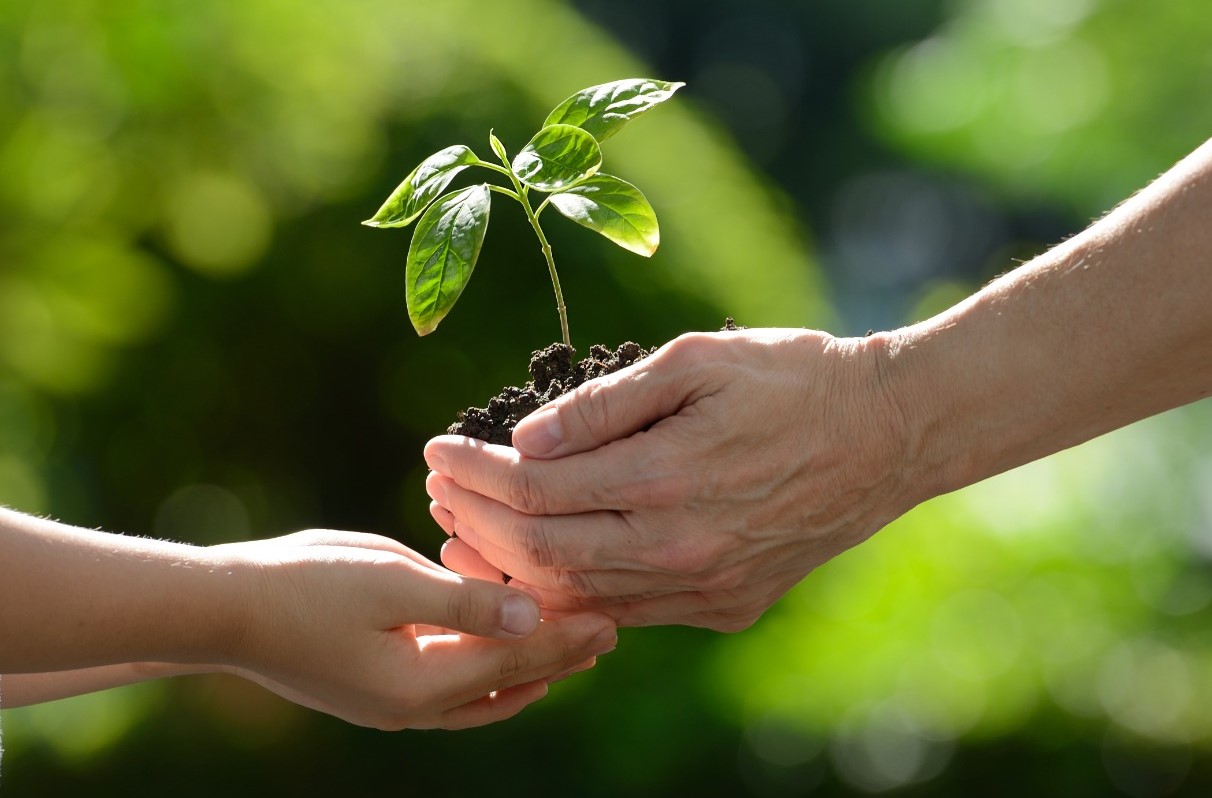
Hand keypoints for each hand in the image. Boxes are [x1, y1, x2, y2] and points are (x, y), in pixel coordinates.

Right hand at [214, 529, 616, 729]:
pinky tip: (503, 653)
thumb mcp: (391, 584)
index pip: (516, 661)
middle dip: (559, 658)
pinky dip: (489, 671)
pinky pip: (454, 689)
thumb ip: (465, 604)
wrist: (229, 610)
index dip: (566, 639)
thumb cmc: (307, 586)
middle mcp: (415, 707)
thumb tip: (533, 618)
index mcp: (423, 685)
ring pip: (484, 694)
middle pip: (508, 683)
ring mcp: (395, 704)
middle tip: (607, 632)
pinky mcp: (379, 689)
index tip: (612, 620)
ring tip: (569, 650)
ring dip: (529, 669)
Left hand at [424, 328, 918, 630]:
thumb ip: (607, 403)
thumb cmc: (793, 379)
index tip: (436, 449)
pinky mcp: (727, 605)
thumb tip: (525, 438)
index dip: (475, 472)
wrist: (888, 434)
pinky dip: (572, 592)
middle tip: (436, 488)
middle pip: (542, 551)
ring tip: (466, 531)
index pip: (536, 488)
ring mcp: (706, 587)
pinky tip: (542, 566)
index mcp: (668, 477)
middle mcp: (681, 548)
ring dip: (512, 565)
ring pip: (578, 594)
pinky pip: (627, 611)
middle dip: (475, 520)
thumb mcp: (697, 361)